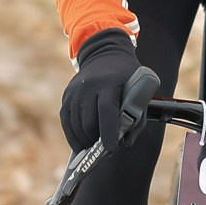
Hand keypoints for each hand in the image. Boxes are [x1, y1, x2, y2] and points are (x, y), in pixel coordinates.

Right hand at [60, 30, 144, 152]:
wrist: (105, 54)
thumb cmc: (127, 76)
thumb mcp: (138, 89)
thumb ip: (135, 115)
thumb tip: (123, 142)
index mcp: (108, 82)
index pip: (106, 110)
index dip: (108, 131)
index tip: (111, 148)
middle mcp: (88, 85)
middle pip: (88, 121)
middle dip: (96, 140)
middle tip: (105, 150)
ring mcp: (74, 91)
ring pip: (76, 124)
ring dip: (85, 140)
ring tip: (95, 147)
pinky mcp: (67, 96)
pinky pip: (67, 121)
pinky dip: (73, 136)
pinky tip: (81, 144)